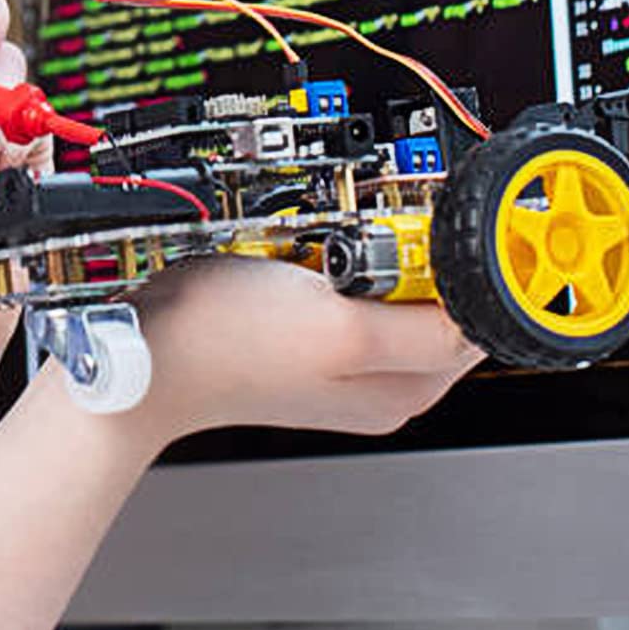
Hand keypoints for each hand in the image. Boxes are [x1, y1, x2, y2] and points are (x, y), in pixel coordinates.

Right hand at [128, 256, 484, 454]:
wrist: (145, 348)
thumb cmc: (227, 342)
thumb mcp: (342, 327)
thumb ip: (423, 327)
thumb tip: (484, 318)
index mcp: (402, 390)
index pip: (474, 321)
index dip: (458, 271)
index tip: (424, 239)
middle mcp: (374, 380)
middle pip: (429, 299)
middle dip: (403, 260)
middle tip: (353, 247)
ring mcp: (333, 357)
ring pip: (379, 286)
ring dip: (357, 256)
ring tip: (312, 252)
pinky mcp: (297, 334)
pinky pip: (334, 284)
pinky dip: (320, 260)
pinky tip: (290, 256)